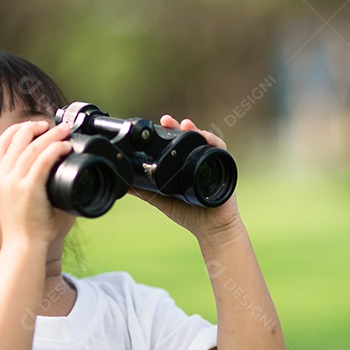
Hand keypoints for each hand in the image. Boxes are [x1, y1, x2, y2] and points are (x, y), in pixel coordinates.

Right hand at [0, 120, 71, 243]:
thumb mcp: (15, 198)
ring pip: (32, 148)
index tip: (35, 126)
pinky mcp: (28, 189)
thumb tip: (44, 168)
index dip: (19, 129)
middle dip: (37, 128)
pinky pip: (42, 161)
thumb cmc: (25, 226)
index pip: (3, 143)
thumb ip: (24, 181)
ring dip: (51, 135)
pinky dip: (55, 150)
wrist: (22, 245)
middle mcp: (2, 177)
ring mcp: (13, 183)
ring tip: (65, 131)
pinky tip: (65, 146)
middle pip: (18, 140)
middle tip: (54, 125)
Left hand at [128, 115, 242, 244]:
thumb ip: (146, 192)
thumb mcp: (163, 201)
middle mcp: (197, 161)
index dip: (169, 132)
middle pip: (190, 138)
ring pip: (204, 140)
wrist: (212, 229)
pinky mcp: (224, 167)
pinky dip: (213, 141)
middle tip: (167, 120)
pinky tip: (205, 137)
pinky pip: (220, 149)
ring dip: (195, 130)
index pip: (176, 144)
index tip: (159, 124)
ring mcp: (211, 162)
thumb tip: (126, 186)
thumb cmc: (190, 215)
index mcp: (183, 166)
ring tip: (186, 125)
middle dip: (179, 127)